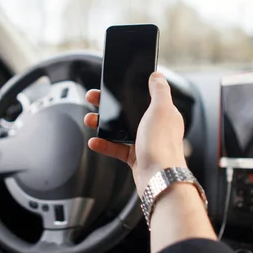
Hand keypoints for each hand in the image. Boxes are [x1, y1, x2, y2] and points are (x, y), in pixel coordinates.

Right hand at [84, 72, 186, 195]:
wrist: (158, 177)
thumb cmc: (162, 145)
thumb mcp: (161, 109)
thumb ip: (159, 90)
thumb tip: (157, 75)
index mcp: (163, 113)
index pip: (144, 95)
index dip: (128, 88)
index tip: (113, 84)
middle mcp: (154, 126)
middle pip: (128, 111)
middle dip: (109, 105)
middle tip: (93, 98)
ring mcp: (144, 142)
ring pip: (120, 129)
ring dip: (103, 124)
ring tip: (90, 119)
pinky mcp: (136, 157)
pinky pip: (116, 148)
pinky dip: (104, 145)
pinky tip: (94, 142)